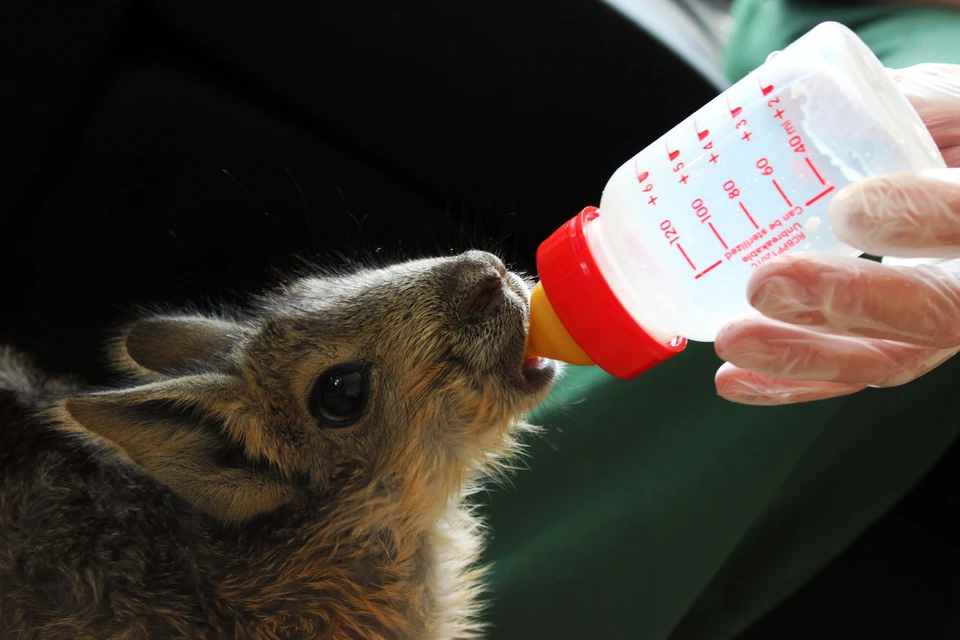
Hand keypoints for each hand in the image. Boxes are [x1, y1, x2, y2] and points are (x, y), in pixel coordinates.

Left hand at [715, 63, 959, 405]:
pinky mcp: (898, 343)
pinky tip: (735, 378)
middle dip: (847, 303)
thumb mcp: (949, 106)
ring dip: (803, 356)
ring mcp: (941, 317)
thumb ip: (899, 104)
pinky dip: (791, 381)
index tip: (848, 208)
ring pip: (889, 358)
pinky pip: (852, 374)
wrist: (957, 182)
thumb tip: (792, 90)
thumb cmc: (956, 136)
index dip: (920, 219)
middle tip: (766, 284)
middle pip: (934, 312)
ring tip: (733, 340)